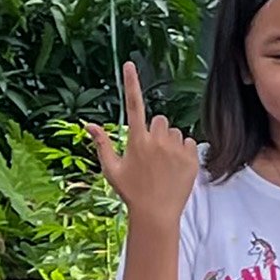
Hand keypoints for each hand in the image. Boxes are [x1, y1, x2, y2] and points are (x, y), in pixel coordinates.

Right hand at [87, 62, 199, 232]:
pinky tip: (176, 168)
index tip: (129, 64)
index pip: (133, 104)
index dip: (131, 83)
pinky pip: (189, 143)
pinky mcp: (191, 158)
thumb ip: (102, 143)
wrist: (156, 215)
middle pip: (160, 120)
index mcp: (136, 140)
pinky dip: (184, 152)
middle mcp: (157, 141)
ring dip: (170, 143)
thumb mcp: (111, 169)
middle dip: (156, 131)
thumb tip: (88, 124)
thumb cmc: (131, 192)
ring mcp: (175, 149)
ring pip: (175, 132)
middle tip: (152, 154)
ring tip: (164, 166)